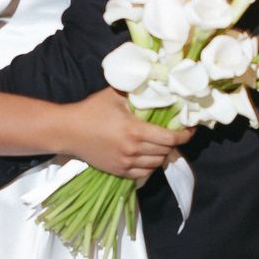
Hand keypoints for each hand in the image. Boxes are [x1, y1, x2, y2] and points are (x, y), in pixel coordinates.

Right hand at [59, 89, 191, 179]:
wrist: (68, 131)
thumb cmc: (92, 109)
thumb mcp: (115, 94)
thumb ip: (137, 92)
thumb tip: (157, 84)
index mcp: (135, 130)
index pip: (170, 138)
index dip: (185, 135)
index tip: (190, 130)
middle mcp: (133, 150)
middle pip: (165, 151)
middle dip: (174, 143)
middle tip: (176, 134)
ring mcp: (125, 163)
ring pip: (156, 164)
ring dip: (163, 154)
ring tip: (163, 144)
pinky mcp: (119, 171)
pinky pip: (144, 173)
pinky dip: (151, 166)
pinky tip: (150, 156)